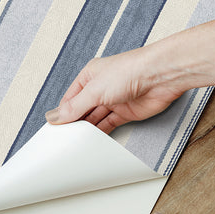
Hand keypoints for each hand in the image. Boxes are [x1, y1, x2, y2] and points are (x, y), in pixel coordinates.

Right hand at [45, 49, 186, 133]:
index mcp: (89, 76)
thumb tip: (54, 116)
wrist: (160, 76)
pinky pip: (110, 124)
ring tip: (77, 143)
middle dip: (75, 123)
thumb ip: (74, 107)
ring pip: (96, 118)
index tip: (54, 129)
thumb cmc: (129, 71)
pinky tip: (94, 141)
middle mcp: (101, 88)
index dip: (62, 113)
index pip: (70, 98)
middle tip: (64, 139)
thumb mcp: (94, 90)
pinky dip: (102, 133)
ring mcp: (114, 100)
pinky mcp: (127, 112)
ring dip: (88, 129)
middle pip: (82, 109)